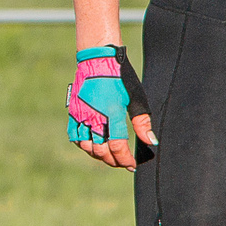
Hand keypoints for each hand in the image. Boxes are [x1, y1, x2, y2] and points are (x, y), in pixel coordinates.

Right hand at [67, 47, 153, 169]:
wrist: (97, 60)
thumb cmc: (120, 77)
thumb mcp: (136, 98)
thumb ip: (142, 122)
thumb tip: (151, 142)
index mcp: (112, 112)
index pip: (118, 146)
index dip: (125, 159)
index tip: (132, 165)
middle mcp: (94, 117)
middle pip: (102, 151)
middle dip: (114, 161)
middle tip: (123, 164)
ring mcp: (81, 116)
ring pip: (87, 147)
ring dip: (100, 155)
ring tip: (111, 157)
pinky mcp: (73, 113)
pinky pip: (76, 137)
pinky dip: (85, 146)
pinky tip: (95, 147)